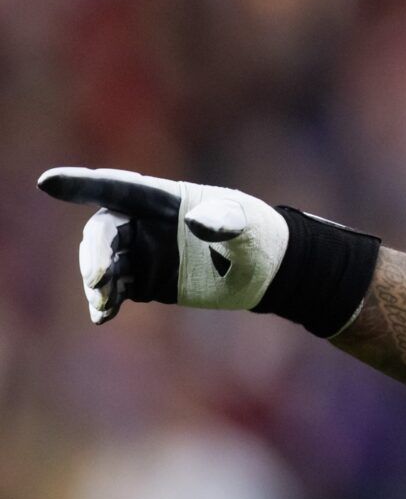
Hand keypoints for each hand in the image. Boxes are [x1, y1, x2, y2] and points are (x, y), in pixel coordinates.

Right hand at [37, 167, 289, 323]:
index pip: (116, 186)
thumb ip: (223, 221)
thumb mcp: (246, 228)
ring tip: (103, 300)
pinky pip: (115, 288)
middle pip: (103, 230)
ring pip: (103, 261)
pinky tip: (104, 316)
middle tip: (98, 280)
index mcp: (164, 198)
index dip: (81, 183)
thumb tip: (193, 222)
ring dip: (96, 280)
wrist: (265, 270)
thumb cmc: (257, 236)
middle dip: (94, 252)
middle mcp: (145, 222)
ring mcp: (143, 251)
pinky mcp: (146, 279)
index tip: (48, 182)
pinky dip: (106, 300)